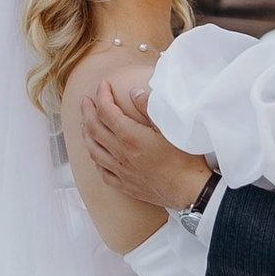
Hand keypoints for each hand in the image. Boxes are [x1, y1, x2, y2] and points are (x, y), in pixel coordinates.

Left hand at [80, 73, 211, 211]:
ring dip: (86, 134)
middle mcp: (121, 153)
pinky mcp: (126, 185)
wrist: (191, 191)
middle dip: (88, 111)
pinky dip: (96, 160)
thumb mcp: (170, 127)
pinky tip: (97, 155)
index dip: (103, 95)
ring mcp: (121, 171)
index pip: (107, 111)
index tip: (103, 84)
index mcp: (130, 136)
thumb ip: (149, 108)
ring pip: (94, 150)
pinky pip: (103, 172)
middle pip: (95, 129)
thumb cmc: (185, 159)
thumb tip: (133, 93)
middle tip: (85, 100)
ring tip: (84, 124)